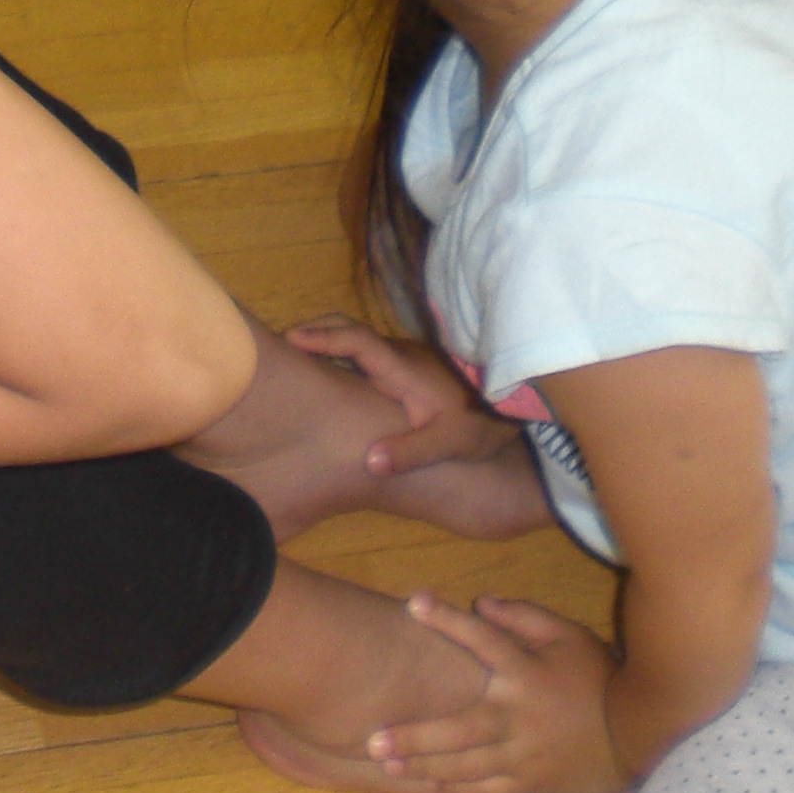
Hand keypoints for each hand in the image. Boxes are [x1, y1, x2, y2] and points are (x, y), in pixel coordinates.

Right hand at [285, 315, 519, 477]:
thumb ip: (412, 451)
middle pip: (348, 329)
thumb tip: (370, 463)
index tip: (290, 339)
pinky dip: (337, 354)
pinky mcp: (405, 367)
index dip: (323, 338)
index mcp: (402, 368)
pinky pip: (362, 352)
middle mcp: (397, 355)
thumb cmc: (482, 419)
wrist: (515, 402)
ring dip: (324, 342)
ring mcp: (401, 358)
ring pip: (354, 339)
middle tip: (278, 348)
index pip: (356, 340)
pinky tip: (327, 376)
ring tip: (292, 362)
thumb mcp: (452, 441)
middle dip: (313, 331)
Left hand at [370, 596, 626, 792]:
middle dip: (414, 735)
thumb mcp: (569, 636)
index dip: (447, 619)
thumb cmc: (597, 677)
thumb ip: (524, 617)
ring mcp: (525, 754)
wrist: (638, 735)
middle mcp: (520, 715)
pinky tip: (430, 786)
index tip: (411, 602)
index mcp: (527, 672)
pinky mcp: (533, 782)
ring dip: (424, 766)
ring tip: (386, 765)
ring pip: (467, 766)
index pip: (482, 640)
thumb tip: (480, 603)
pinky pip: (490, 790)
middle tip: (372, 739)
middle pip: (459, 727)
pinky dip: (459, 790)